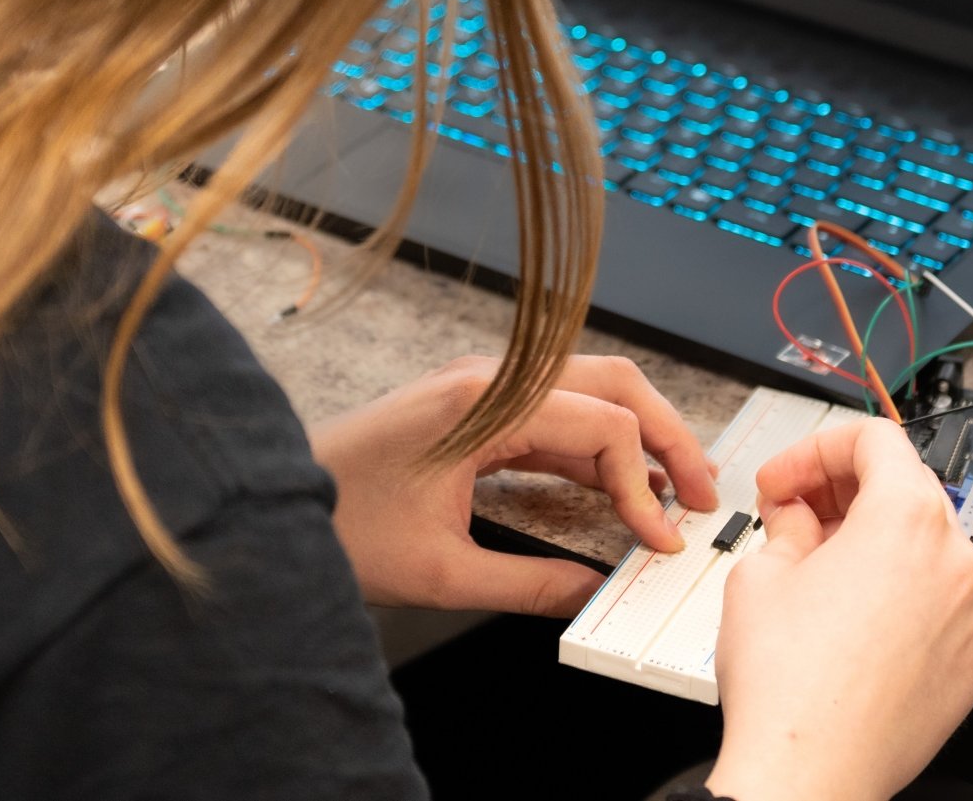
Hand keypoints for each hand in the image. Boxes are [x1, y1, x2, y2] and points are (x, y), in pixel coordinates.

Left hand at [308, 355, 720, 615]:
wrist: (269, 501)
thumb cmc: (338, 523)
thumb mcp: (442, 573)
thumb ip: (529, 585)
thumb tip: (594, 595)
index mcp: (484, 402)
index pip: (603, 426)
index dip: (646, 484)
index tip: (659, 538)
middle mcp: (490, 378)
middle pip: (613, 384)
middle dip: (667, 437)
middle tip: (703, 493)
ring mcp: (484, 386)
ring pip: (590, 391)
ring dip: (639, 437)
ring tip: (675, 489)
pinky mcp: (476, 405)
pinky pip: (557, 413)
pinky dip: (598, 445)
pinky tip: (620, 485)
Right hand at [704, 417, 972, 800]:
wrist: (811, 773)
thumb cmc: (788, 684)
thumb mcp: (760, 575)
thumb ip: (787, 526)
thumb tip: (798, 518)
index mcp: (905, 521)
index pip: (876, 440)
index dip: (816, 450)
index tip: (785, 480)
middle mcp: (953, 561)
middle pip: (906, 491)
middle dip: (844, 493)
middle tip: (795, 515)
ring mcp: (969, 616)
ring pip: (924, 552)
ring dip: (874, 547)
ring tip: (818, 574)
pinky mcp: (968, 664)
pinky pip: (937, 608)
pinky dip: (898, 601)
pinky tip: (850, 627)